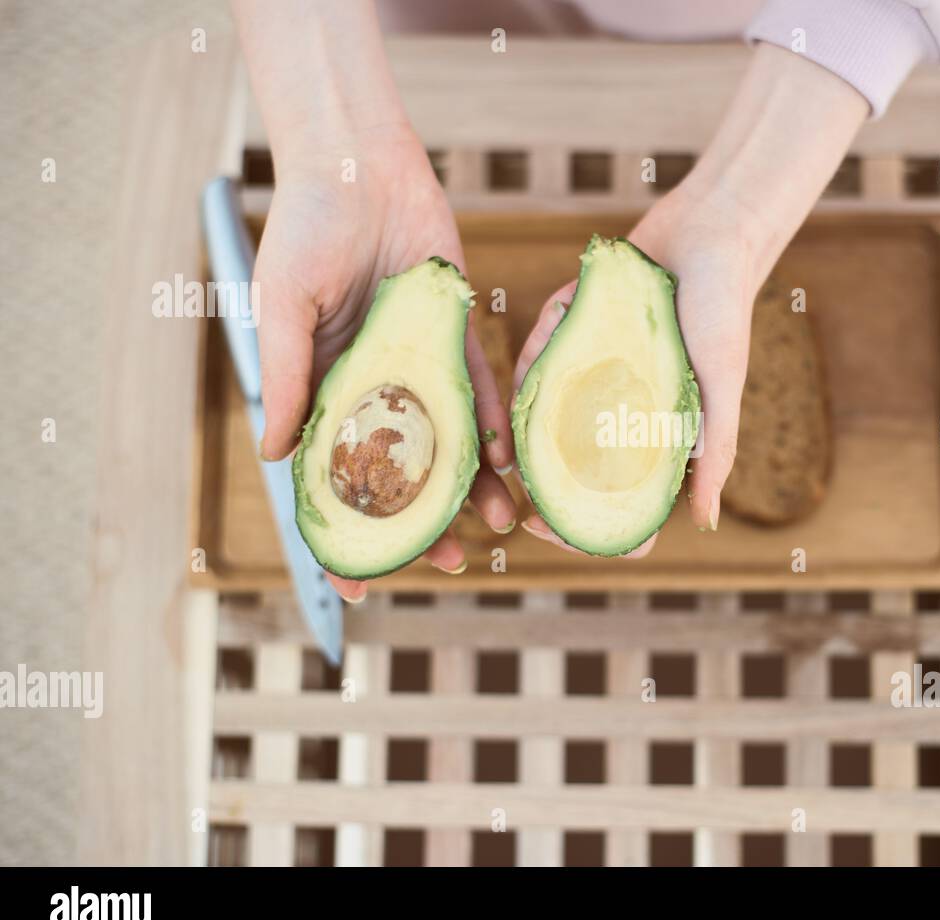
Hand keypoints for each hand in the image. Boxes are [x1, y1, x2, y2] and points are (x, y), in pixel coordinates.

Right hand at [254, 128, 515, 597]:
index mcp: (321, 389)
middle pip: (401, 474)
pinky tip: (520, 466)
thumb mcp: (283, 307)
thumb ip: (288, 378)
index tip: (356, 587)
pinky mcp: (455, 336)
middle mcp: (373, 387)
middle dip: (424, 525)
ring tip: (503, 528)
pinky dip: (498, 429)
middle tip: (451, 565)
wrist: (360, 165)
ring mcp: (417, 365)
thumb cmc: (304, 229)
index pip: (330, 479)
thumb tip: (273, 457)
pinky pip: (481, 392)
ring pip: (450, 443)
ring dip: (474, 488)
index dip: (343, 535)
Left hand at [511, 44, 867, 556]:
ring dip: (528, 439)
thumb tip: (706, 522)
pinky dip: (532, 369)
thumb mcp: (723, 388)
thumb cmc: (723, 313)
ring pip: (547, 420)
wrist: (706, 236)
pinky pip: (541, 361)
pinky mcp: (574, 334)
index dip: (590, 528)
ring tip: (507, 455)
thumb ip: (718, 452)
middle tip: (519, 516)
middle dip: (547, 499)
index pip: (621, 501)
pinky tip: (524, 378)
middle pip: (575, 472)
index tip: (556, 532)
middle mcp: (620, 410)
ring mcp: (594, 373)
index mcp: (656, 434)